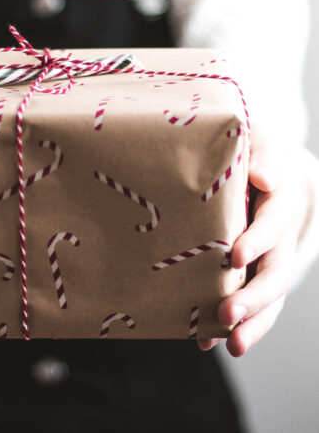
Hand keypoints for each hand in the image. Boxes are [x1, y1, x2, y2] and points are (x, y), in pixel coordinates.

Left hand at [198, 126, 309, 356]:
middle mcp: (281, 238)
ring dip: (252, 323)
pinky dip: (234, 323)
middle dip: (253, 297)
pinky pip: (251, 303)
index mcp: (282, 203)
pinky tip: (208, 339)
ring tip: (232, 346)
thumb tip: (263, 178)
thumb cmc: (256, 154)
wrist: (267, 173)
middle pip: (274, 272)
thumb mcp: (261, 143)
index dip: (258, 240)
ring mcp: (270, 260)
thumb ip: (263, 156)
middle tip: (227, 314)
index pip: (273, 224)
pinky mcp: (254, 273)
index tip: (234, 256)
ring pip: (268, 298)